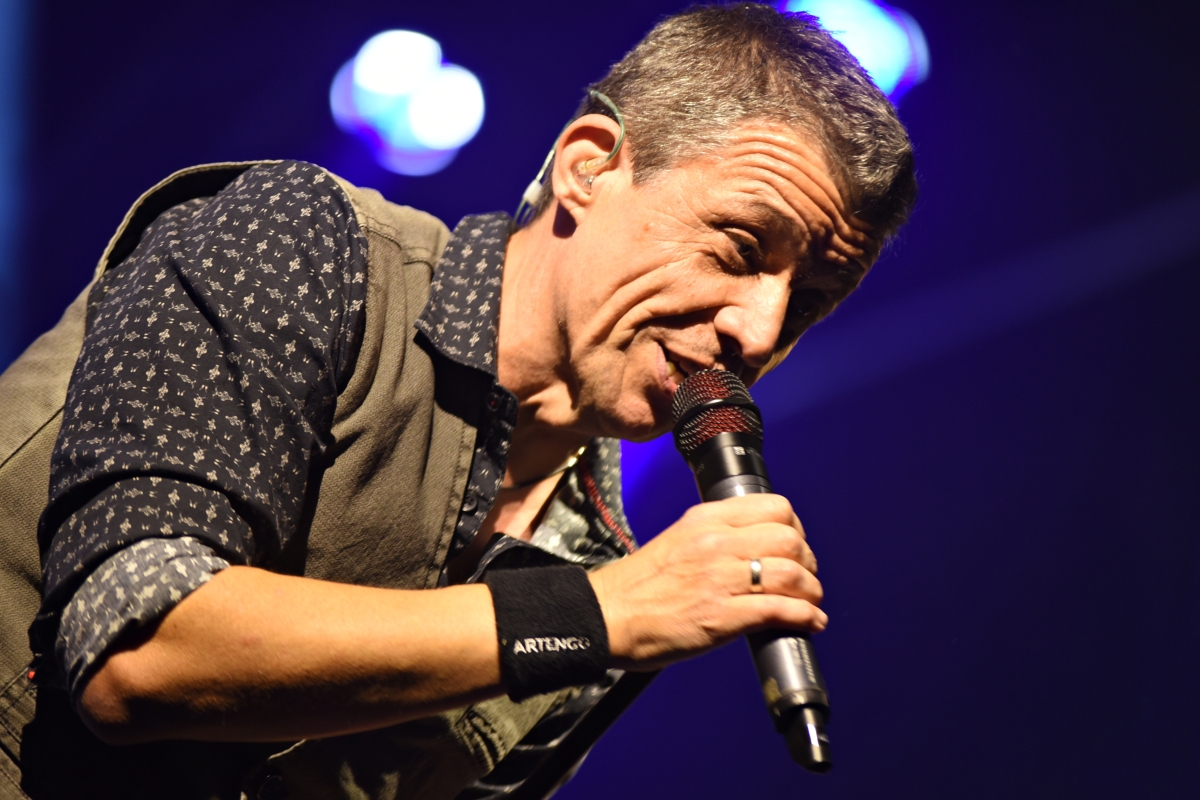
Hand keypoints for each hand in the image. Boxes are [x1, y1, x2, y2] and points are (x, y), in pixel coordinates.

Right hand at [589, 494, 825, 671]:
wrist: (608, 617)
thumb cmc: (639, 587)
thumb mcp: (678, 540)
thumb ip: (714, 537)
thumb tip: (752, 547)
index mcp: (705, 520)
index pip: (775, 507)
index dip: (796, 528)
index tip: (795, 546)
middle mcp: (716, 543)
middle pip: (790, 538)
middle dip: (807, 561)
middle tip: (805, 578)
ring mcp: (721, 579)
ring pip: (792, 573)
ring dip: (811, 591)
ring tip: (810, 602)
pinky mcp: (724, 616)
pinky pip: (781, 610)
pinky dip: (805, 617)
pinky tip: (810, 622)